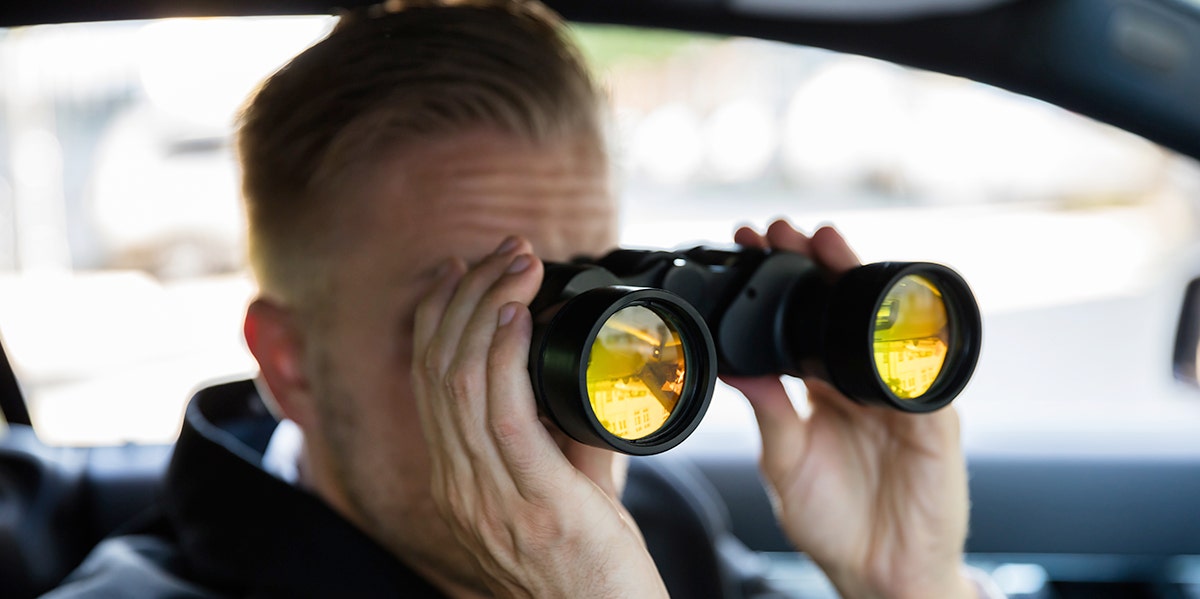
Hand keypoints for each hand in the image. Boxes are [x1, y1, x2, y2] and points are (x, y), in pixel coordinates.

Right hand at [411, 236, 665, 597]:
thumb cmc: (591, 564)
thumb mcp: (565, 488)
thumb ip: (562, 433)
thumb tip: (583, 374)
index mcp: (458, 479)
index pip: (426, 379)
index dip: (437, 314)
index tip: (461, 268)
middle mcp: (459, 486)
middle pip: (436, 368)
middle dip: (466, 295)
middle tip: (506, 251)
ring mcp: (489, 497)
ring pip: (459, 381)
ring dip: (488, 307)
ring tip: (517, 264)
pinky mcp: (533, 502)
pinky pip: (502, 415)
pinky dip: (503, 354)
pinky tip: (516, 315)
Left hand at [725, 221, 974, 598]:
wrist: (880, 573)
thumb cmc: (834, 521)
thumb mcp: (786, 459)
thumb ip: (768, 408)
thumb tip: (734, 363)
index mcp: (824, 388)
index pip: (803, 321)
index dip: (781, 284)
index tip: (749, 245)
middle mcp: (861, 382)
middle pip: (842, 308)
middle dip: (815, 264)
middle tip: (782, 229)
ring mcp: (899, 395)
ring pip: (882, 324)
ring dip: (858, 281)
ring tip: (828, 246)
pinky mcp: (934, 420)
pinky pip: (925, 374)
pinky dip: (909, 341)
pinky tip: (888, 311)